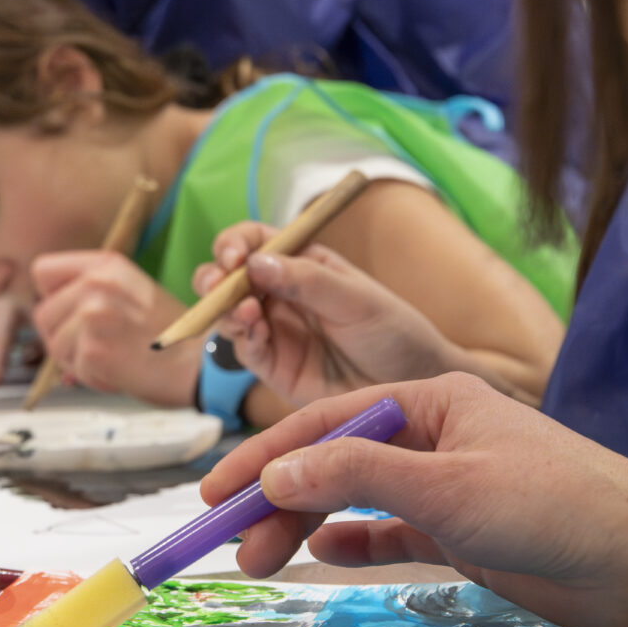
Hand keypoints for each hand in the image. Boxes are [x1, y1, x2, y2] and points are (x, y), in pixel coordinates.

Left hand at [32, 253, 201, 404]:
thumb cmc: (171, 334)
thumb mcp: (131, 291)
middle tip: (99, 345)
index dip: (53, 296)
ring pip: (54, 345)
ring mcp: (93, 315)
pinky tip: (120, 371)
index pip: (43, 271)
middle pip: (43, 314)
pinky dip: (93, 378)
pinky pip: (73, 369)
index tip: (70, 313)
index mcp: (106, 265)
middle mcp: (96, 284)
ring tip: (113, 357)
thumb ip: (91, 290)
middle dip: (64, 336)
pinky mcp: (93, 349)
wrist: (201, 363)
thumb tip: (48, 311)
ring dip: (78, 360)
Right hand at [193, 224, 456, 405]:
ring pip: (227, 314)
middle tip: (218, 285)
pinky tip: (257, 334)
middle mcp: (280, 294)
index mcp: (302, 263)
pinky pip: (245, 350)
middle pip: (227, 277)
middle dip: (214, 278)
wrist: (413, 384)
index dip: (234, 244)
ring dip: (225, 310)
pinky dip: (242, 339)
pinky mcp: (274, 367)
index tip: (232, 256)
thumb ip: (307, 281)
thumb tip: (255, 262)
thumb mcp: (357, 299)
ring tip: (247, 313)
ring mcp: (274, 331)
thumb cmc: (394, 332)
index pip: (254, 241)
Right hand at [201, 374, 627, 626]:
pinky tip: (319, 552)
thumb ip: (356, 474)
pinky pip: (389, 531)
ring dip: (305, 526)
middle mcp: (431, 437)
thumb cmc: (551, 506)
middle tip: (229, 542)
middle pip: (333, 462)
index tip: (216, 490)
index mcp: (430, 401)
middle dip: (277, 499)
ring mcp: (444, 485)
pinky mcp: (459, 532)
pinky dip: (352, 541)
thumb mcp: (445, 484)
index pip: (326, 421)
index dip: (266, 454)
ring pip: (354, 499)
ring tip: (259, 561)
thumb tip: (273, 474)